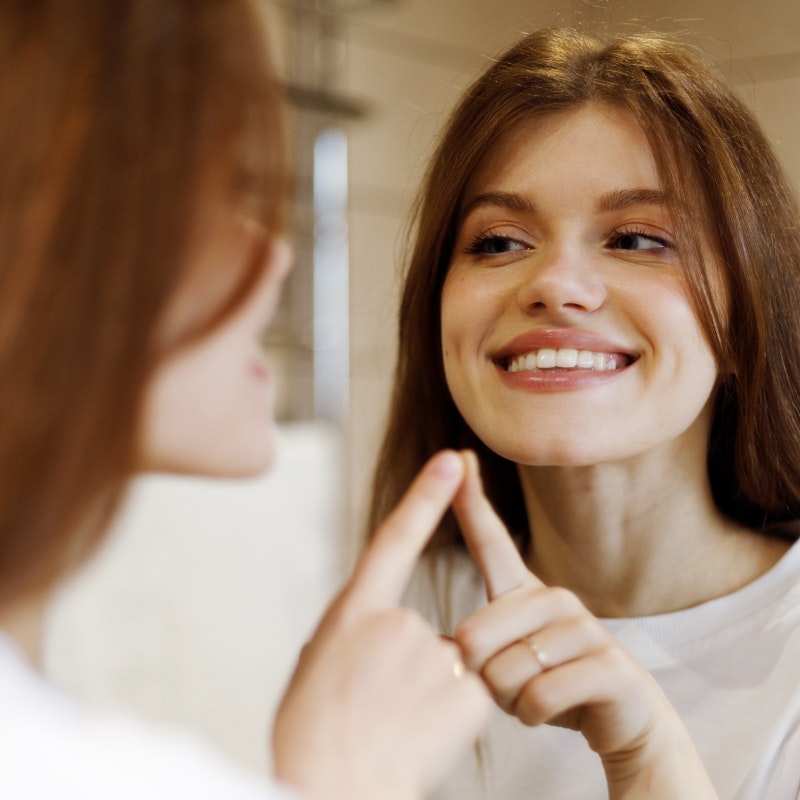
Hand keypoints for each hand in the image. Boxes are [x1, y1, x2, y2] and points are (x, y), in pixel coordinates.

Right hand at [272, 451, 490, 799]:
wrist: (330, 786)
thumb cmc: (312, 733)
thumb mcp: (315, 664)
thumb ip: (352, 632)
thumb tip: (373, 630)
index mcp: (352, 612)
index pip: (396, 539)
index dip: (426, 496)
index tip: (451, 463)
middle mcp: (394, 622)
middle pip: (417, 628)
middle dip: (405, 665)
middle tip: (375, 706)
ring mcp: (431, 652)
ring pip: (444, 662)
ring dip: (427, 691)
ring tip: (394, 725)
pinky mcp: (466, 689)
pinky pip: (468, 690)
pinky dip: (450, 712)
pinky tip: (421, 734)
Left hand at [451, 452, 717, 798]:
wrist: (620, 721)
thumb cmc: (548, 686)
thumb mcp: (504, 660)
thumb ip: (476, 643)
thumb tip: (445, 644)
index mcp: (523, 591)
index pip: (490, 539)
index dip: (470, 500)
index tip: (457, 456)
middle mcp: (553, 597)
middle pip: (473, 636)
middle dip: (479, 677)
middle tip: (508, 685)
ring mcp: (583, 627)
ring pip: (506, 672)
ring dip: (509, 701)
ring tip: (533, 696)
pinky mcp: (608, 664)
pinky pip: (540, 696)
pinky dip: (532, 716)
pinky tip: (549, 711)